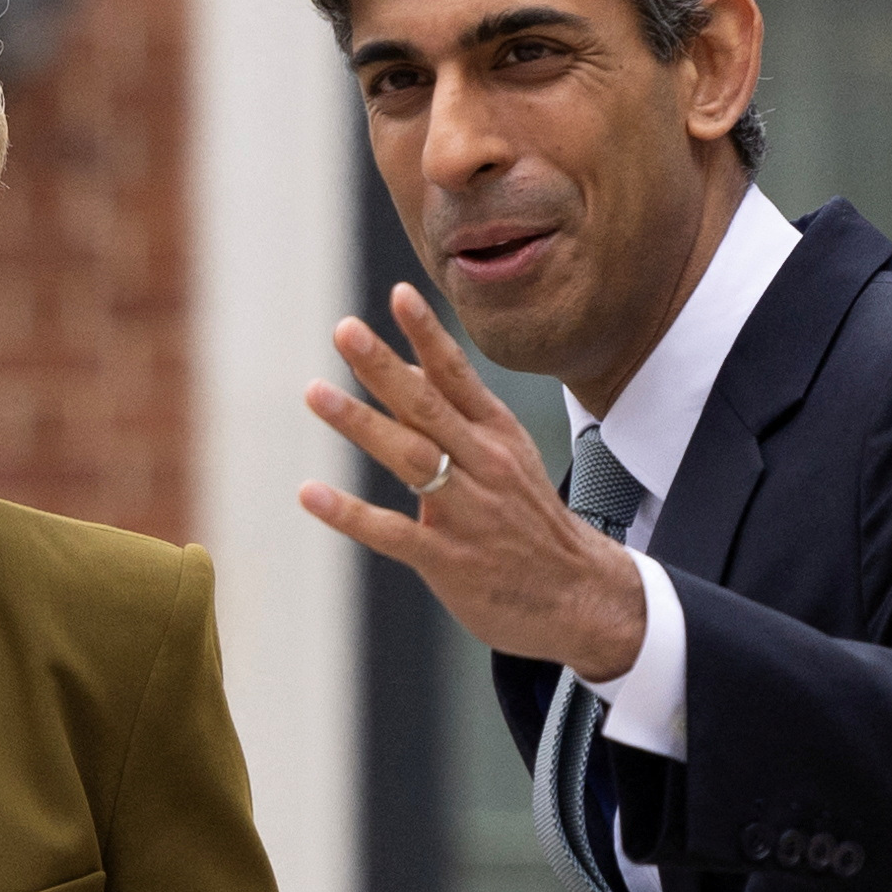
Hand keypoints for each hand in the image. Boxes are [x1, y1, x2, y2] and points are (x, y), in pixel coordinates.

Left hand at [298, 285, 648, 679]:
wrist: (580, 597)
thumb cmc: (532, 524)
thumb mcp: (510, 458)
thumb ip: (461, 419)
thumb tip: (411, 373)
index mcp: (497, 436)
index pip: (459, 376)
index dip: (428, 336)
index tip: (400, 294)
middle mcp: (484, 465)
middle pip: (426, 406)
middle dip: (383, 365)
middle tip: (344, 330)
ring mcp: (467, 512)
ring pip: (409, 457)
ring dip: (360, 422)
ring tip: (315, 392)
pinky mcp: (449, 559)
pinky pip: (392, 532)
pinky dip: (350, 513)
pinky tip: (311, 493)